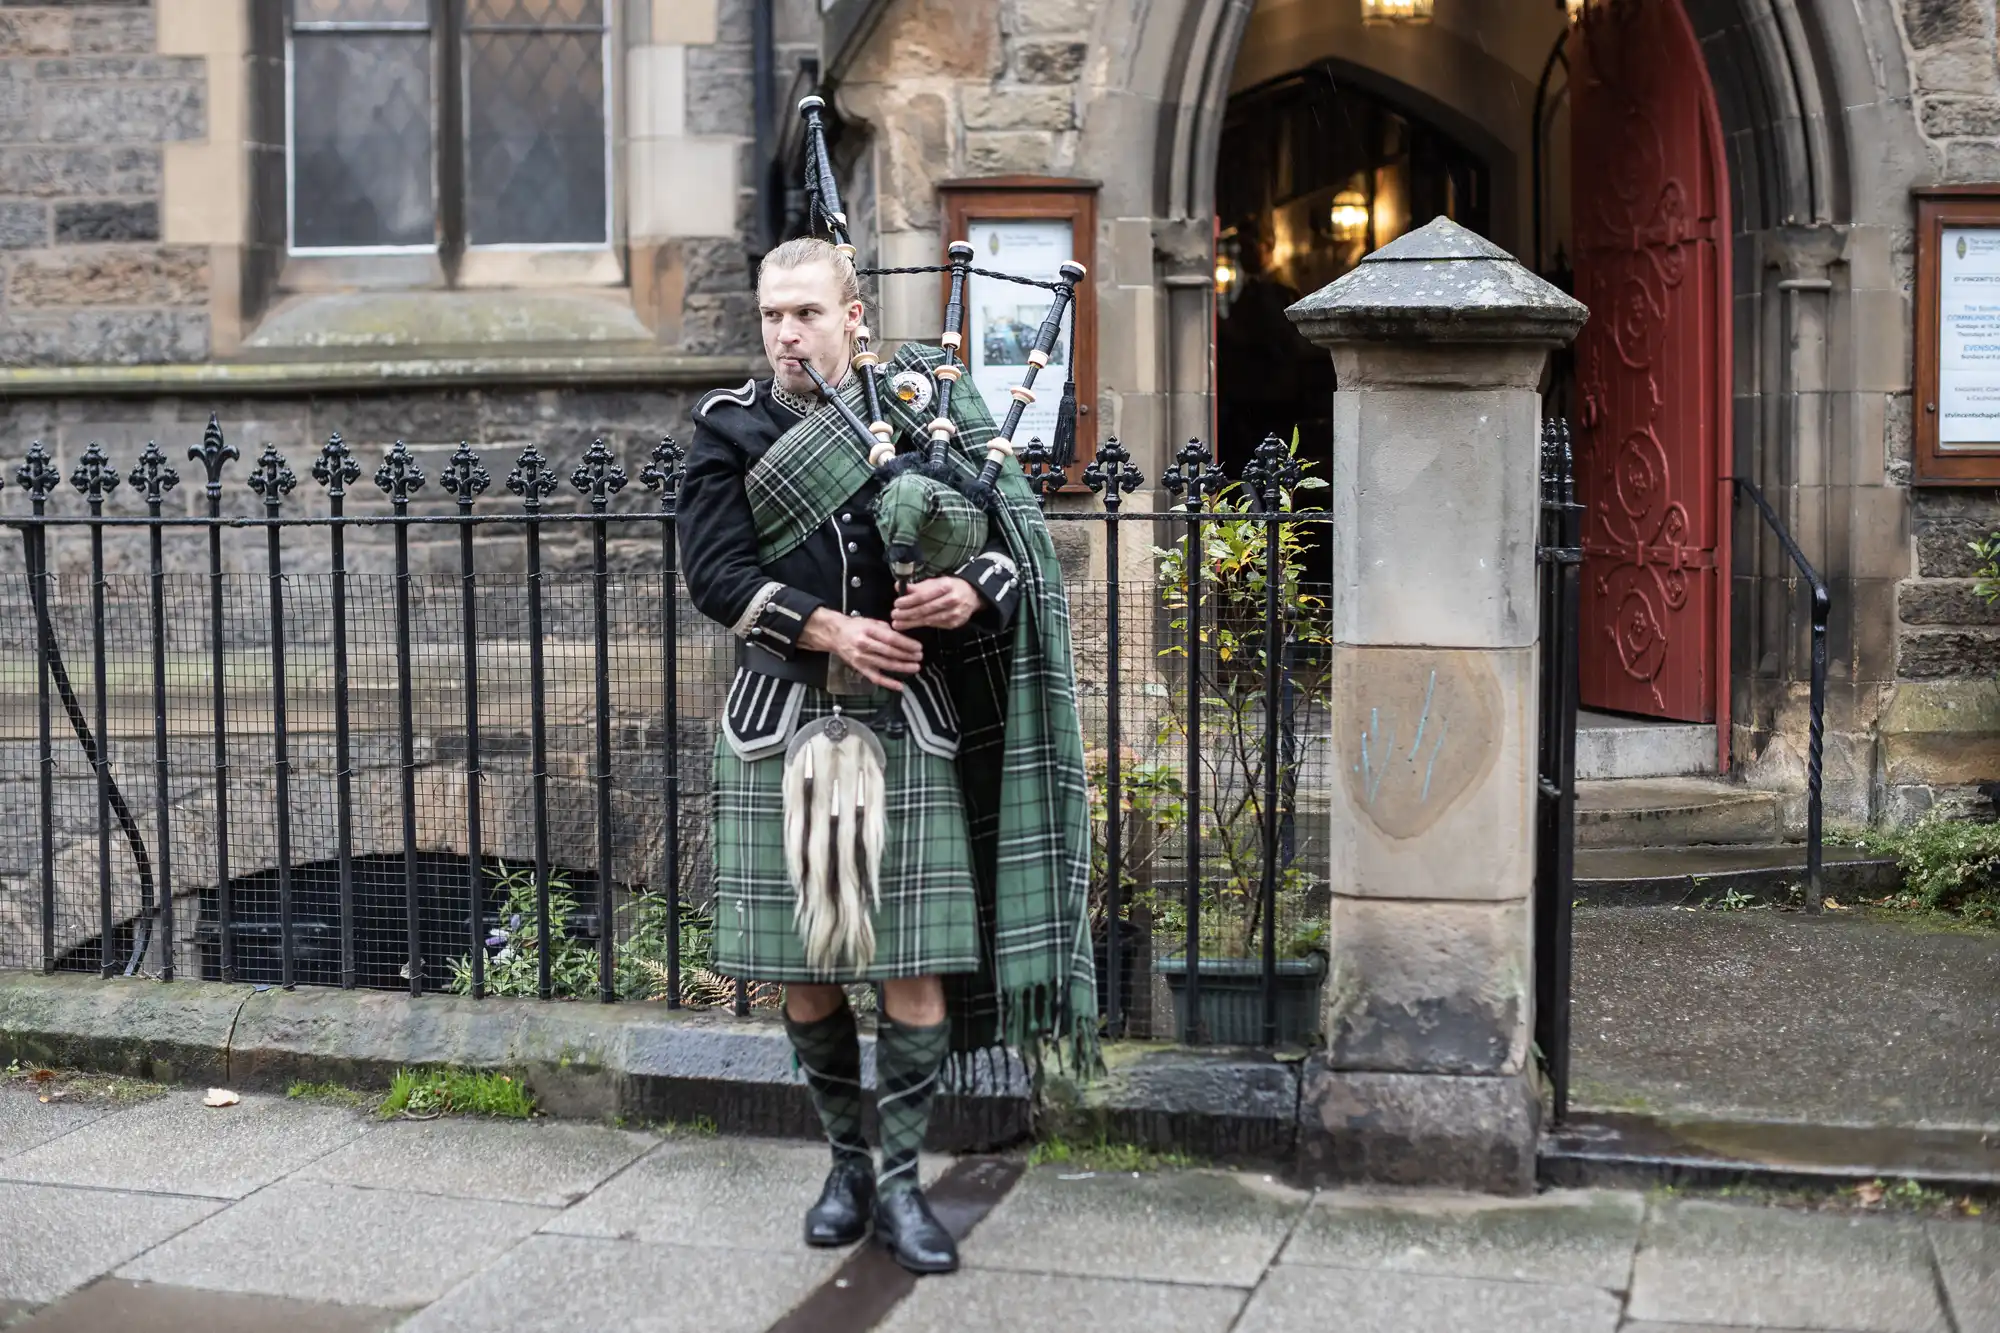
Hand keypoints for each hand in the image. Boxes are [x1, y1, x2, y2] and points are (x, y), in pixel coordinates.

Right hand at [799, 609, 922, 690]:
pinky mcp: (860, 668)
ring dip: (902, 667)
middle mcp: (864, 645)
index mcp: (868, 630)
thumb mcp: (871, 621)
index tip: (918, 647)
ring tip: (915, 667)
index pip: (891, 639)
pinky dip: (888, 683)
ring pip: (885, 665)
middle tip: (919, 657)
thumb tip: (904, 639)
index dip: (906, 644)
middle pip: (889, 652)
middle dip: (907, 656)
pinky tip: (900, 686)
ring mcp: (861, 658)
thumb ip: (887, 630)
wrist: (835, 635)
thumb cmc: (855, 627)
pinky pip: (875, 678)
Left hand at [891, 577, 981, 631]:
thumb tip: (898, 587)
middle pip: (925, 609)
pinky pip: (934, 625)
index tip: (897, 604)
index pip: (923, 596)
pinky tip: (911, 625)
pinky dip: (921, 625)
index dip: (909, 601)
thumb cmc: (950, 587)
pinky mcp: (954, 624)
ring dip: (911, 623)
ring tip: (898, 623)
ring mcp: (954, 614)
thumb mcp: (935, 582)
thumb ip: (917, 586)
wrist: (972, 595)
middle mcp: (952, 600)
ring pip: (928, 620)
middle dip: (907, 614)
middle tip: (894, 616)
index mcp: (946, 586)